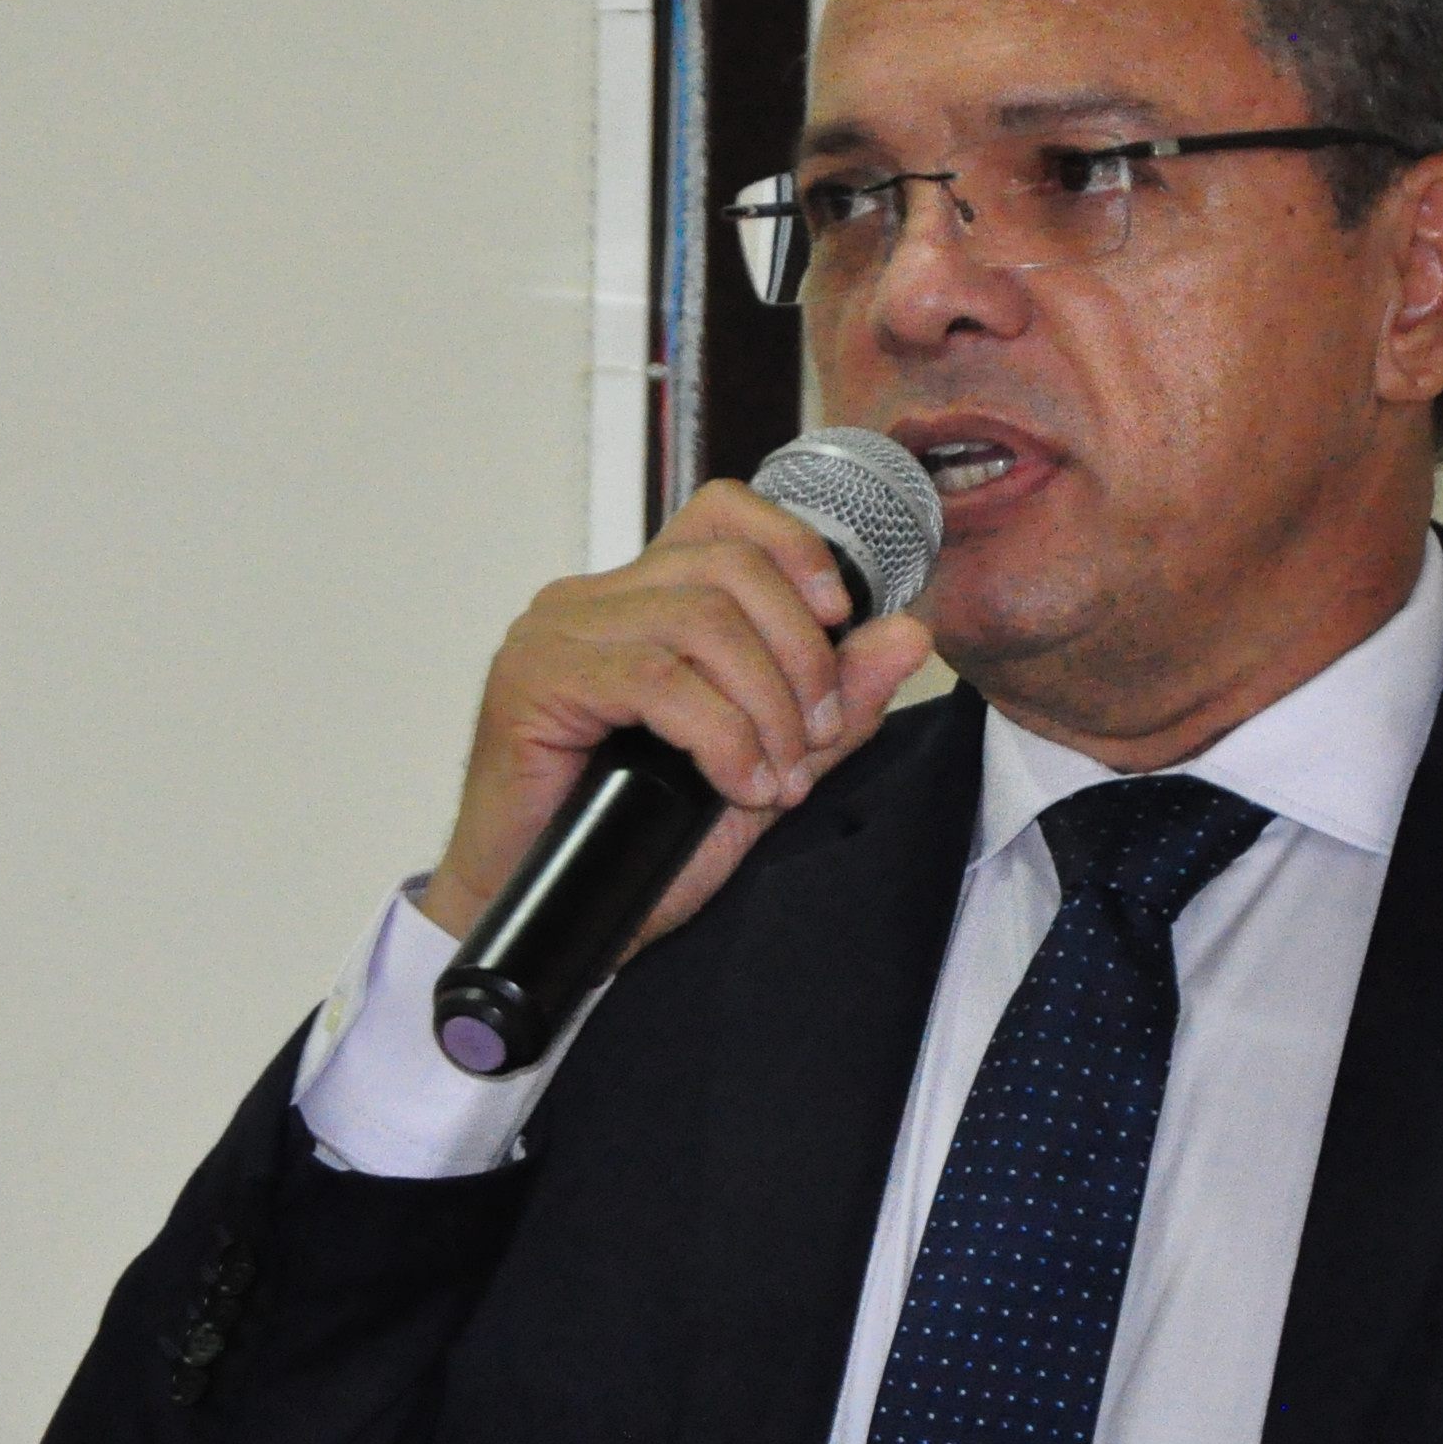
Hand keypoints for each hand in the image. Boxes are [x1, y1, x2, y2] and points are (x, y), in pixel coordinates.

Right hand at [417, 478, 938, 951]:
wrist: (552, 926)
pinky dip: (719, 734)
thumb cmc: (635, 849)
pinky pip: (655, 679)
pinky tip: (739, 784)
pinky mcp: (533, 680)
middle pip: (728, 567)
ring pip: (700, 621)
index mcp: (639, 600)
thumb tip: (909, 633)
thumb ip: (832, 705)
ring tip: (777, 778)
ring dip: (766, 706)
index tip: (840, 620)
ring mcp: (557, 634)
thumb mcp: (762, 768)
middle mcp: (592, 600)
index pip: (722, 517)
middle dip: (800, 653)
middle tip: (819, 737)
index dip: (794, 549)